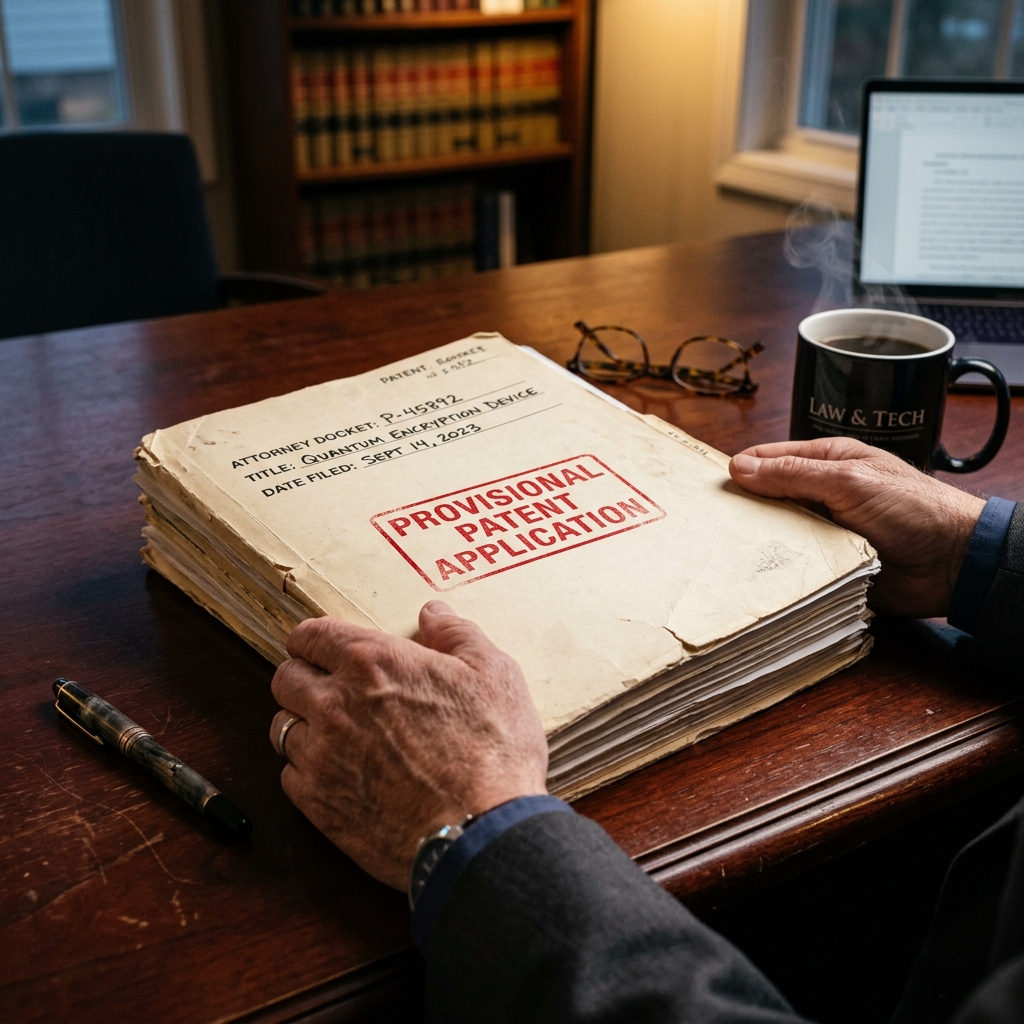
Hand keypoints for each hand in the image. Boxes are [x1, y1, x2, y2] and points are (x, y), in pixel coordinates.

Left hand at [269, 601, 547, 890]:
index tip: (327, 649)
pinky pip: (289, 777)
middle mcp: (334, 704)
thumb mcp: (494, 674)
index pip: (309, 636)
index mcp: (372, 662)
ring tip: (335, 734)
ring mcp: (321, 757)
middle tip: (330, 688)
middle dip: (303, 677)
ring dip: (303, 725)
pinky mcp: (318, 806)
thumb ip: (457, 635)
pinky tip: (340, 774)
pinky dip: (308, 771)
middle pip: (285, 678)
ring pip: (282, 728)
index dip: (314, 640)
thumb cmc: (492, 751)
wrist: (480, 835)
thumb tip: (432, 614)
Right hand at [728, 437, 984, 617]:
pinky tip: (754, 573)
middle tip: (707, 522)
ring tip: (721, 550)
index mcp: (828, 463)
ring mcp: (824, 531)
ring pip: (777, 534)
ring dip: (760, 541)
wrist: (951, 561)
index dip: (740, 469)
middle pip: (769, 499)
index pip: (771, 460)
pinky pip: (794, 566)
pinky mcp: (828, 565)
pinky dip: (778, 568)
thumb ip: (793, 475)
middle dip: (744, 509)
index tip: (707, 486)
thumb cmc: (911, 508)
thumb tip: (739, 468)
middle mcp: (821, 495)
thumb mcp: (848, 480)